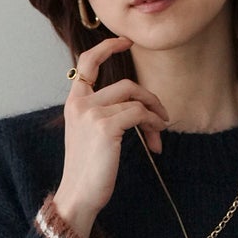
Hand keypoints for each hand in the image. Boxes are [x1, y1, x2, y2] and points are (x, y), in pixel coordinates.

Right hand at [53, 38, 169, 233]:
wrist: (79, 196)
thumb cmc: (89, 171)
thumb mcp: (92, 136)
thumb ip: (106, 115)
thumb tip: (142, 109)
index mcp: (74, 103)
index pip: (86, 64)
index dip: (106, 47)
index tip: (125, 41)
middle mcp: (80, 103)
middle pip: (125, 84)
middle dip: (149, 99)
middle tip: (163, 119)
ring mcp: (91, 113)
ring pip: (134, 98)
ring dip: (154, 114)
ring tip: (160, 132)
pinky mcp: (105, 126)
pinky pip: (138, 114)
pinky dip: (152, 124)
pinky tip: (155, 142)